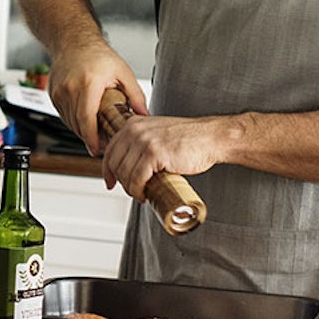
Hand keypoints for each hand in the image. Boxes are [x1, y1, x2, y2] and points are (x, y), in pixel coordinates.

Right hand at [48, 40, 144, 154]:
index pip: (87, 119)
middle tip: (103, 143)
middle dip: (90, 137)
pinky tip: (85, 119)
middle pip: (78, 124)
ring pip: (69, 122)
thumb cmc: (97, 55)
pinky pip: (64, 115)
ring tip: (96, 131)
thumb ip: (135, 95)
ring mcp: (58, 92)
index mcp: (88, 83)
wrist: (73, 42)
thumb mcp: (122, 72)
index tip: (97, 150)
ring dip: (82, 130)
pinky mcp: (53, 94)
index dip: (91, 138)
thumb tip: (144, 114)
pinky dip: (74, 121)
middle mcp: (70, 88)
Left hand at [100, 113, 226, 197]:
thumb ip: (142, 141)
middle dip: (120, 181)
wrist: (210, 137)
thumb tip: (129, 163)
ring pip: (125, 172)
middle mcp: (135, 130)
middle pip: (115, 162)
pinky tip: (145, 194)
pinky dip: (138, 189)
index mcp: (134, 124)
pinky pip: (137, 177)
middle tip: (132, 191)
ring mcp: (144, 140)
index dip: (108, 169)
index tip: (110, 182)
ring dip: (130, 188)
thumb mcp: (157, 133)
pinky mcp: (154, 153)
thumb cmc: (188, 139)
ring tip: (141, 193)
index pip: (111, 149)